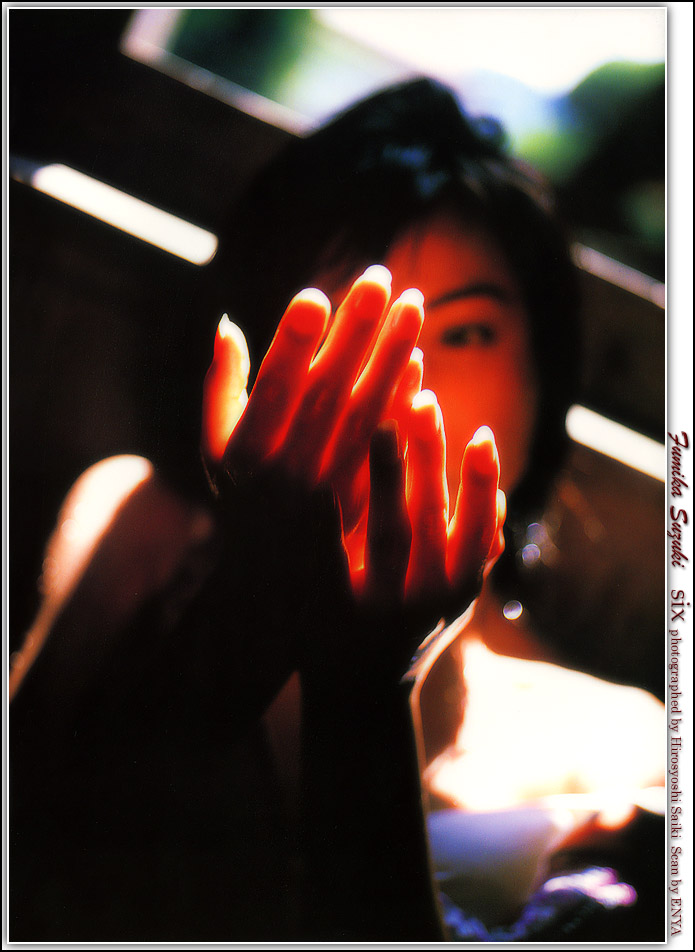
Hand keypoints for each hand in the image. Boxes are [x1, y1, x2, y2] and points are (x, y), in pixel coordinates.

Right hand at [202, 265, 423, 577]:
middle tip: (382, 277)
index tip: (316, 293)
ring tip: (414, 305)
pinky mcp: (364, 506)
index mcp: (245, 454)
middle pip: (329, 392)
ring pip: (368, 415)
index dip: (292, 343)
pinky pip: (390, 448)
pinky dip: (404, 404)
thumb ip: (221, 388)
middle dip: (356, 332)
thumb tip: (227, 323)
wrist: (273, 578)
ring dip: (392, 357)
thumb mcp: (216, 448)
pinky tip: (419, 361)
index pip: (272, 389)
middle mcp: (287, 474)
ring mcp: (331, 492)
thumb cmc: (242, 495)